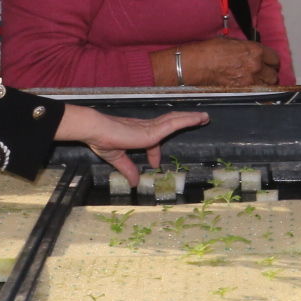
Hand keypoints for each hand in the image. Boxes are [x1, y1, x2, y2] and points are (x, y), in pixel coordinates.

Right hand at [55, 105, 209, 186]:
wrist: (95, 131)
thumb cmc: (101, 140)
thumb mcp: (116, 158)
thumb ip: (127, 169)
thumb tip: (133, 183)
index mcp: (137, 133)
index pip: (153, 141)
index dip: (155, 153)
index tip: (155, 165)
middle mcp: (146, 127)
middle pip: (170, 123)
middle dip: (184, 121)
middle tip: (199, 121)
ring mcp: (151, 128)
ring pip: (175, 120)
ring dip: (191, 118)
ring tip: (205, 117)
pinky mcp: (153, 130)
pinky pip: (175, 124)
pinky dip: (188, 120)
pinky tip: (199, 119)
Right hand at [165, 37, 281, 86]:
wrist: (194, 65)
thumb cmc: (208, 52)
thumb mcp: (231, 42)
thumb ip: (246, 48)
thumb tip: (252, 52)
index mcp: (254, 51)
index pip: (274, 59)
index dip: (271, 62)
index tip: (269, 64)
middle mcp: (255, 66)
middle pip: (274, 75)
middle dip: (269, 74)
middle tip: (263, 74)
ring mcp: (250, 81)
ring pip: (268, 86)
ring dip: (264, 84)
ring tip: (257, 83)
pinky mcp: (242, 92)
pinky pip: (258, 94)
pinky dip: (257, 92)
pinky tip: (252, 90)